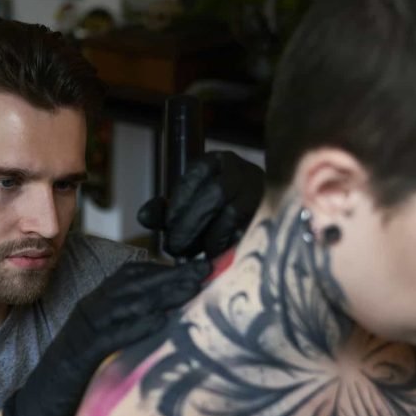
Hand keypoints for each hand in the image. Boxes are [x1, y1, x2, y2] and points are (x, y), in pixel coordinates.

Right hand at [2, 259, 210, 415]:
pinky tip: (161, 321)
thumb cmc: (74, 382)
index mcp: (95, 306)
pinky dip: (136, 326)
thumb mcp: (104, 348)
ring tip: (192, 288)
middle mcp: (89, 310)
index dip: (165, 269)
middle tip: (205, 269)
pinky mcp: (79, 356)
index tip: (198, 267)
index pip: (131, 275)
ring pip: (125, 302)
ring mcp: (82, 331)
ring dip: (161, 293)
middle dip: (171, 275)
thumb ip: (127, 331)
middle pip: (133, 283)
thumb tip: (168, 324)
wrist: (35, 413)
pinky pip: (110, 336)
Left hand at [138, 151, 264, 258]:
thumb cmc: (212, 213)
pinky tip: (215, 254)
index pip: (196, 173)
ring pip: (233, 213)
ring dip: (209, 237)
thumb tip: (143, 217)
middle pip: (216, 193)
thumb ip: (162, 211)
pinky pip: (249, 231)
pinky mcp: (271, 215)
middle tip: (176, 246)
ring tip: (195, 253)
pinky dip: (228, 244)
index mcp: (217, 161)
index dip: (180, 200)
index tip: (168, 224)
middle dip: (191, 223)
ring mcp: (260, 192)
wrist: (259, 217)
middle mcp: (241, 170)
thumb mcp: (184, 207)